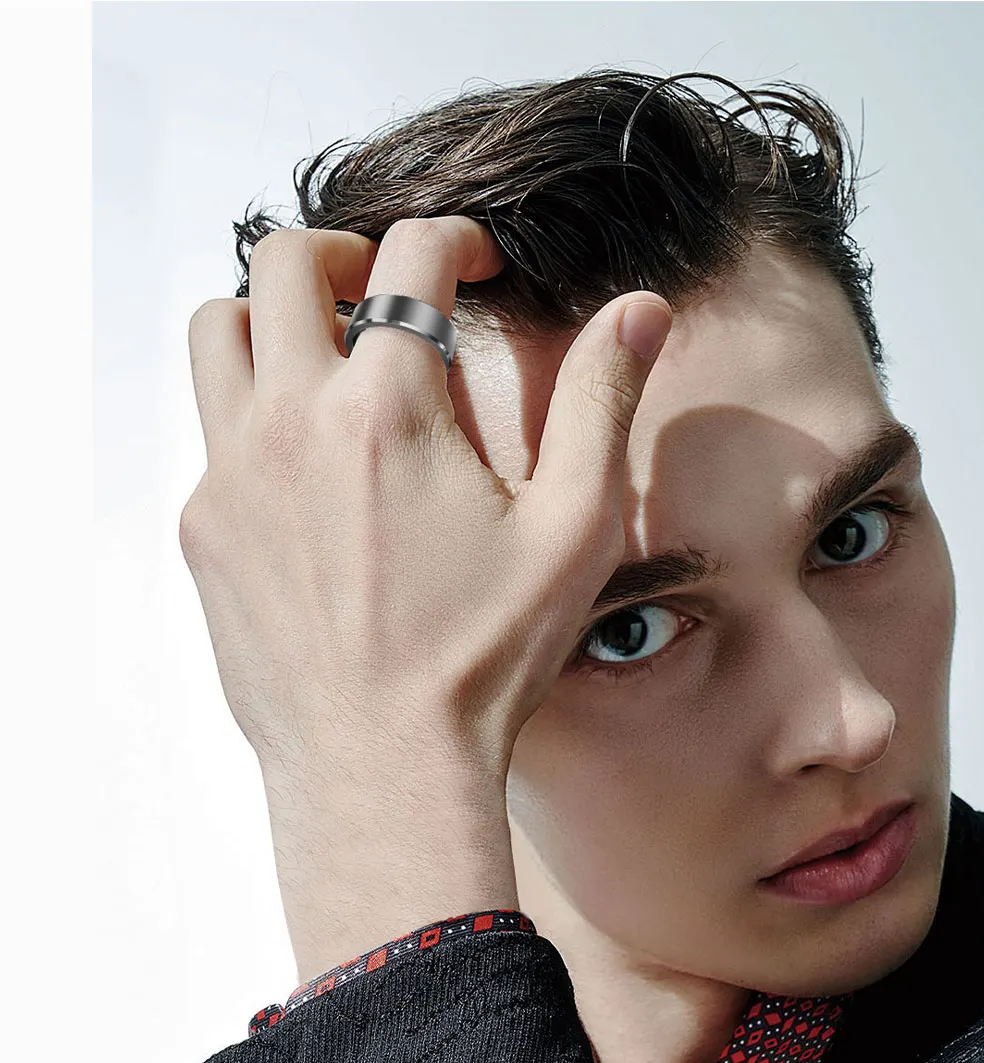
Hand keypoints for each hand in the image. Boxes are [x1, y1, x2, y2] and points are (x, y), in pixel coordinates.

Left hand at [180, 216, 672, 976]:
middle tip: (386, 288)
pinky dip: (253, 414)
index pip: (411, 256)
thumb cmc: (483, 659)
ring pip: (219, 332)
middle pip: (284, 262)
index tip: (475, 262)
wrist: (382, 766)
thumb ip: (600, 402)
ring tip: (329, 358)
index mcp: (388, 404)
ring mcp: (233, 473)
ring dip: (273, 317)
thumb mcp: (573, 529)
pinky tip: (310, 471)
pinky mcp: (206, 529)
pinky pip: (210, 431)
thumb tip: (639, 311)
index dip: (456, 238)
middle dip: (345, 253)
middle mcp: (291, 419)